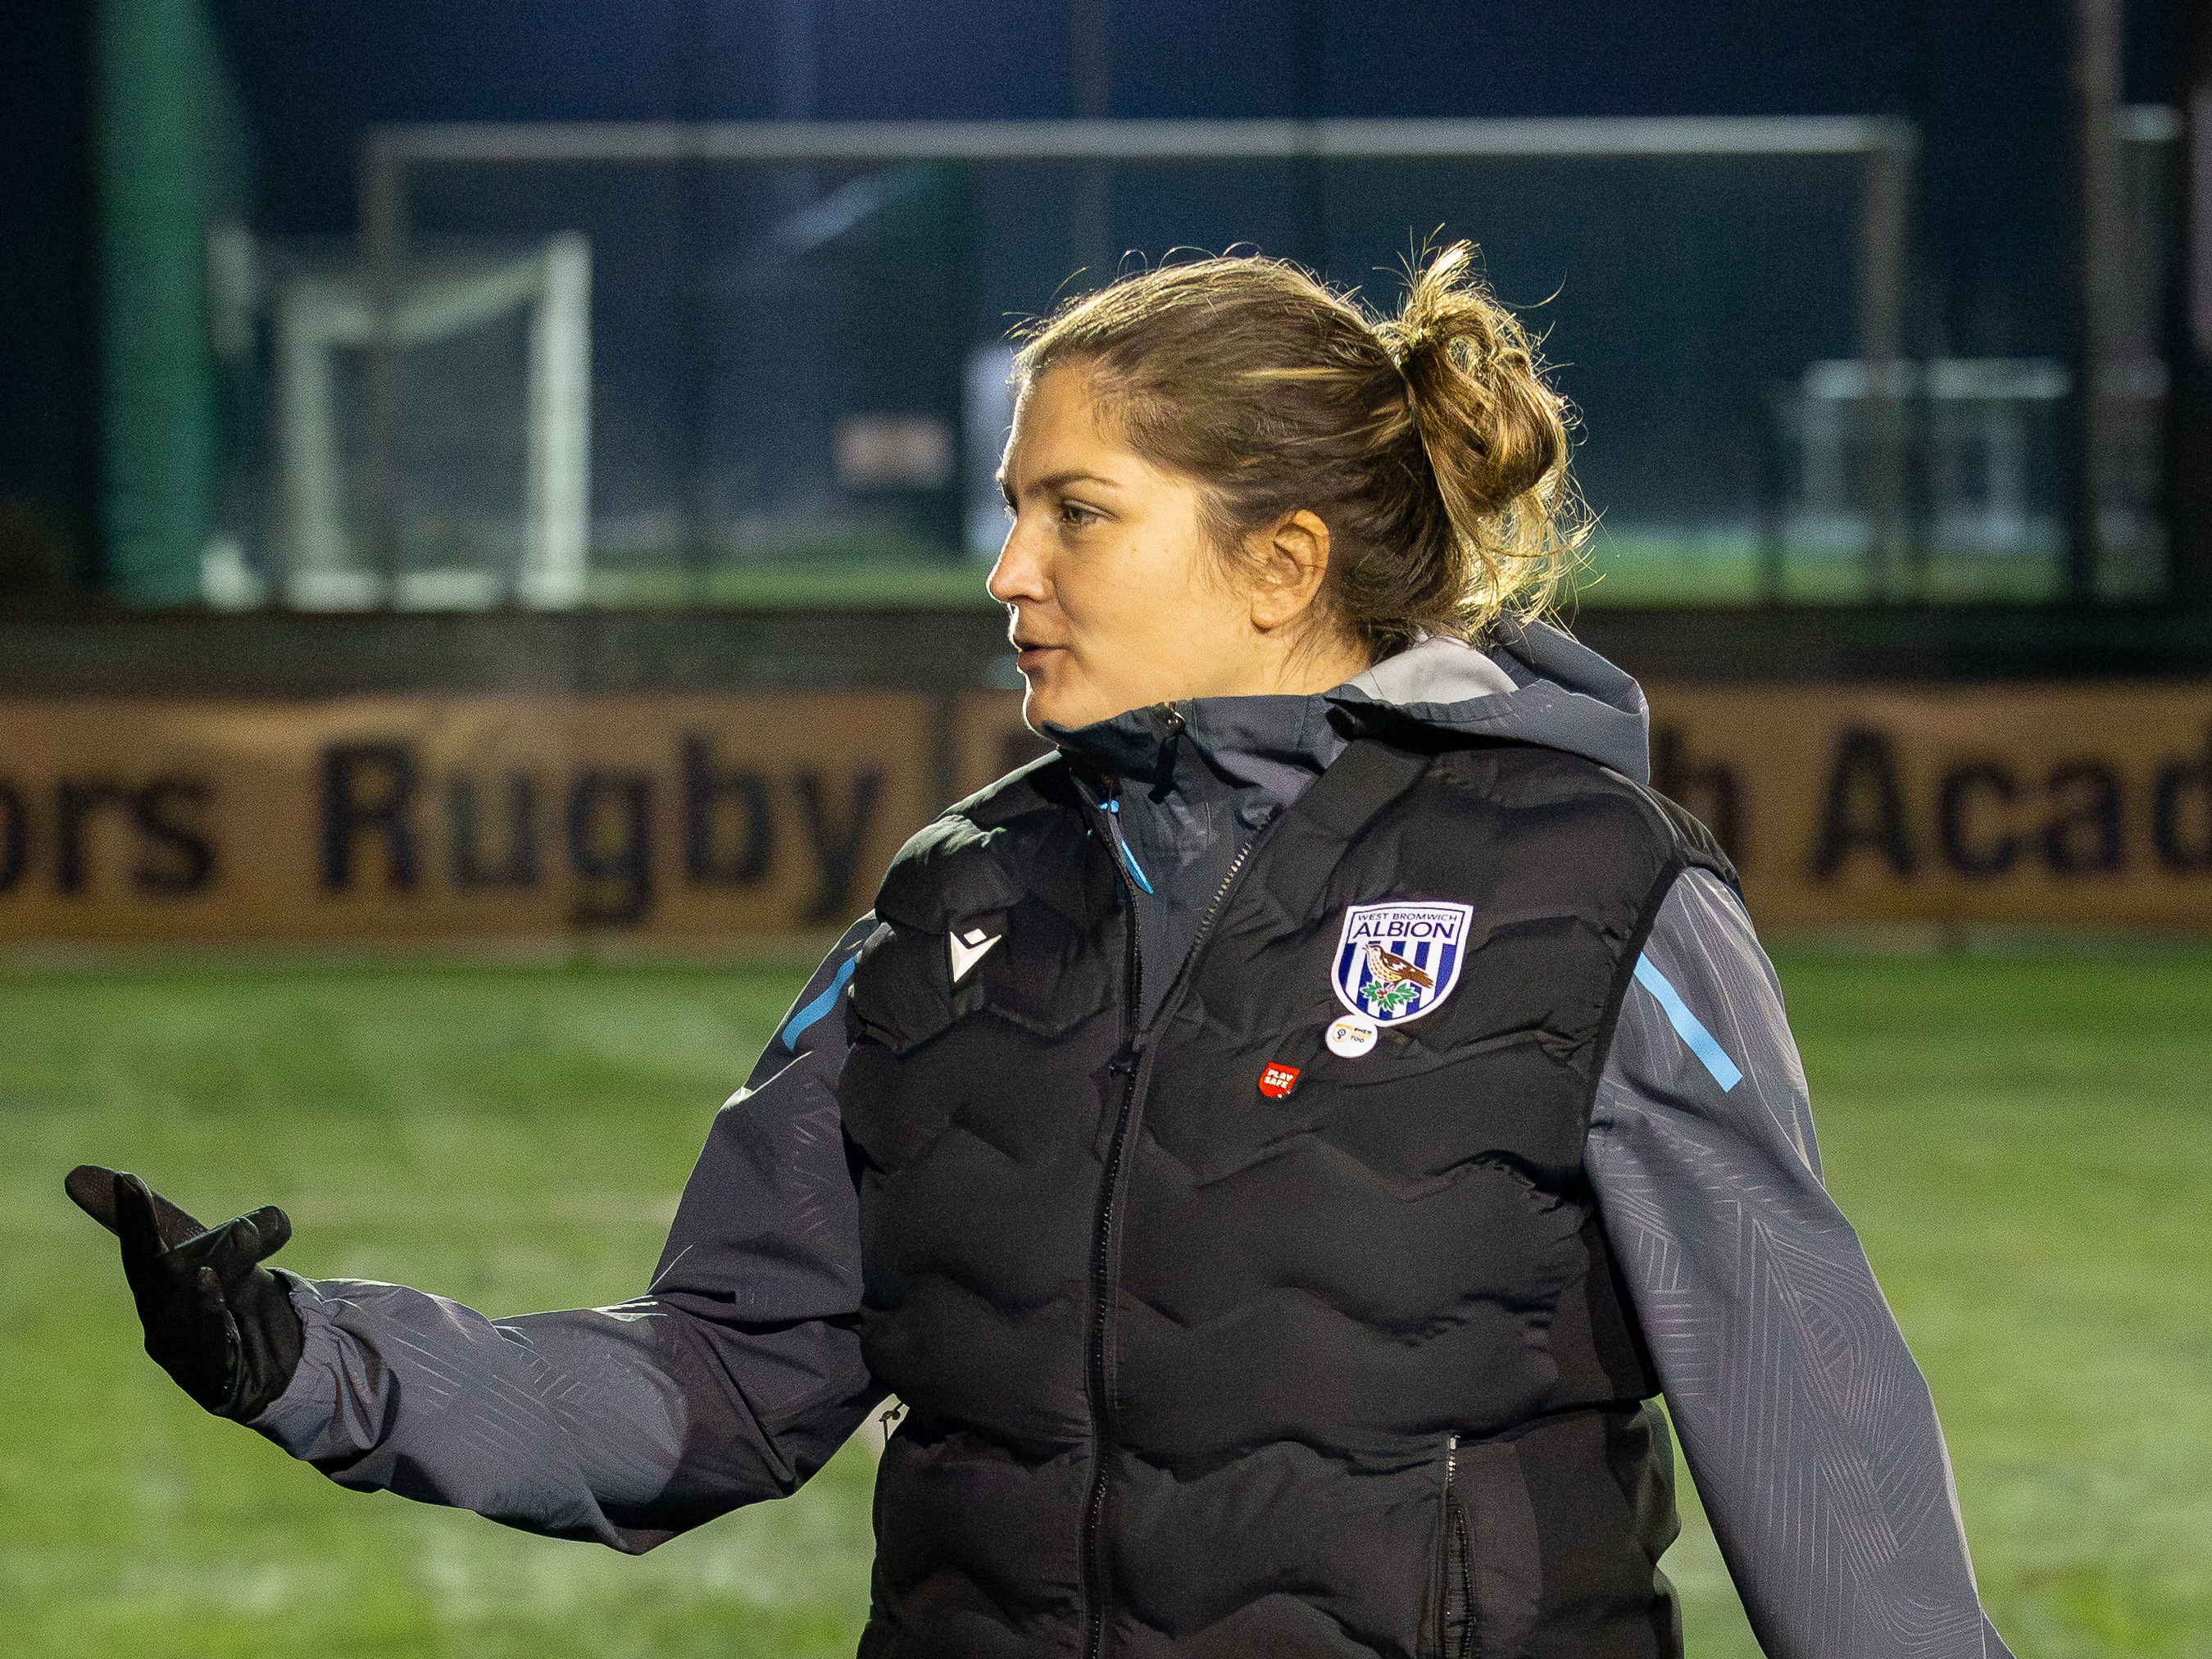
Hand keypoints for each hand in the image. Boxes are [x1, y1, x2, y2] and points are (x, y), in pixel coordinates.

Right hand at [65, 1165, 305, 1420]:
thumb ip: (252, 1232)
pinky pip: (214, 1358)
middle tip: (151, 1193)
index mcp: (156, 1284)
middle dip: (149, 1237)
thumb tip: (277, 1217)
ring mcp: (182, 1355)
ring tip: (220, 1258)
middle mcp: (160, 1320)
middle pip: (155, 1278)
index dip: (130, 1216)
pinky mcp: (214, 1384)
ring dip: (205, 1285)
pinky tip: (229, 1317)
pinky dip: (218, 1334)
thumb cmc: (236, 1300)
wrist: (275, 1359)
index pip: (140, 1247)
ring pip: (185, 1316)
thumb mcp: (243, 1259)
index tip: (125, 1178)